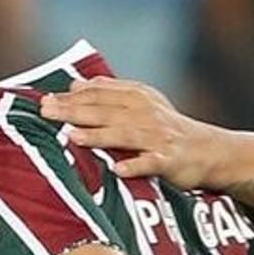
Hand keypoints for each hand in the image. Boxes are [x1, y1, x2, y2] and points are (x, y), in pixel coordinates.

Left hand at [39, 78, 225, 184]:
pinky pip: (151, 162)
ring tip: (74, 137)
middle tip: (47, 112)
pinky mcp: (169, 160)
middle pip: (106, 111)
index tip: (44, 101)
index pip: (100, 94)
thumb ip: (108, 93)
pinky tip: (117, 169)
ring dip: (99, 135)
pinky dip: (135, 165)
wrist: (209, 149)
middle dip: (75, 111)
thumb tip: (73, 85)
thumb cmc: (166, 127)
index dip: (71, 97)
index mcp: (137, 97)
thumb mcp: (141, 103)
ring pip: (125, 134)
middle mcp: (146, 113)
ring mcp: (158, 137)